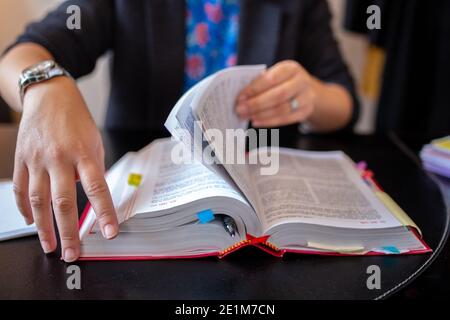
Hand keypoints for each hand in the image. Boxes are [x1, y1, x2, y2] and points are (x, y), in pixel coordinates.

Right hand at [13, 77, 118, 261]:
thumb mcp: (95, 141)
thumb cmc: (76, 120)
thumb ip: (93, 169)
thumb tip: (91, 196)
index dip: (104, 212)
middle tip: (72, 253)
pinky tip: (31, 222)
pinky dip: (25, 209)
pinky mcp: (21, 160)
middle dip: (68, 231)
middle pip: (62, 202)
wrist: (48, 96)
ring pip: (38, 201)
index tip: (110, 232)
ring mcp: (36, 160)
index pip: (96, 188)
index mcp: (83, 153)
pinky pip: (21, 190)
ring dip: (43, 228)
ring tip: (50, 246)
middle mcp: (58, 158)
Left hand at [236, 60, 316, 127]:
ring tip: (246, 116)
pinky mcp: (305, 112)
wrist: (309, 91)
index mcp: (291, 68)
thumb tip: (241, 96)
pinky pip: (285, 119)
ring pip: (282, 109)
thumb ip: (261, 82)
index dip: (254, 88)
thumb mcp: (277, 75)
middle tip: (240, 109)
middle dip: (256, 104)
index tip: (240, 97)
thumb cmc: (284, 82)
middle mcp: (301, 82)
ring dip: (261, 114)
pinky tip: (256, 122)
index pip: (271, 78)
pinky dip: (269, 122)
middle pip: (278, 95)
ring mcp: (306, 98)